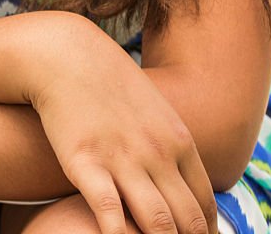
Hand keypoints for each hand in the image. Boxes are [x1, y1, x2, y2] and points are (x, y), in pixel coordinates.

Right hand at [27, 15, 217, 233]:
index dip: (205, 233)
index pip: (203, 202)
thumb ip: (169, 144)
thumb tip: (182, 177)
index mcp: (176, 139)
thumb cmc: (106, 82)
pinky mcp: (86, 162)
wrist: (65, 55)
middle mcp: (157, 151)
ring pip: (158, 224)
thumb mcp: (151, 109)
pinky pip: (110, 214)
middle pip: (186, 219)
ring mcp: (122, 158)